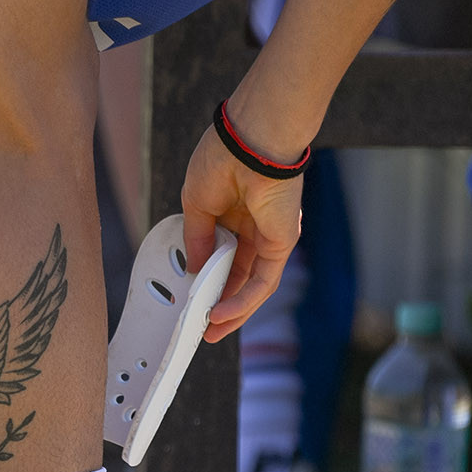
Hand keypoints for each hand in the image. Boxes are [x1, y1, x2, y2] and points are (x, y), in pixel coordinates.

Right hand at [181, 125, 302, 342]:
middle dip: (218, 303)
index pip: (220, 256)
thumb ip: (197, 239)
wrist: (252, 140)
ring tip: (209, 331)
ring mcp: (269, 237)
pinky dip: (242, 301)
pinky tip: (220, 314)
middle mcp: (253, 227)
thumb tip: (193, 269)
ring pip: (252, 286)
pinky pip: (262, 282)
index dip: (205, 279)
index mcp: (232, 213)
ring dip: (231, 311)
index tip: (189, 298)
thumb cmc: (223, 158)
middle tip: (200, 326)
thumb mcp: (196, 204)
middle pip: (237, 276)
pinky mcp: (282, 244)